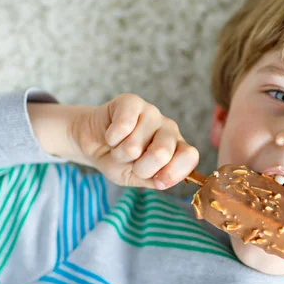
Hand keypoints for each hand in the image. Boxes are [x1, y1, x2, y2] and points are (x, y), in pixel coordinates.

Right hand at [71, 93, 198, 189]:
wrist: (93, 143)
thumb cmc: (120, 161)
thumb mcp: (138, 177)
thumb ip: (155, 179)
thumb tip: (162, 180)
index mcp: (176, 148)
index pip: (189, 156)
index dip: (173, 172)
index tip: (156, 182)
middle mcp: (169, 129)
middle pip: (161, 153)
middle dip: (140, 168)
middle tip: (132, 164)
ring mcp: (152, 113)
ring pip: (134, 146)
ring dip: (120, 154)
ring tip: (119, 147)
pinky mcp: (132, 102)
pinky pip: (122, 128)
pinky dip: (111, 140)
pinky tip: (111, 135)